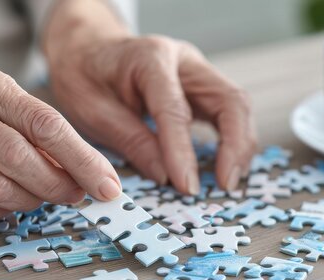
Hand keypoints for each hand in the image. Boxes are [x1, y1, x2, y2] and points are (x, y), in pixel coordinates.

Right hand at [0, 57, 120, 222]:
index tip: (107, 186)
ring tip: (38, 195)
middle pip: (20, 160)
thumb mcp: (5, 99)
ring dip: (29, 202)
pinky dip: (0, 212)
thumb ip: (41, 131)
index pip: (46, 125)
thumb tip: (86, 173)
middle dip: (57, 186)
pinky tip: (5, 200)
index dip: (82, 160)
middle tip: (74, 195)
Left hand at [44, 1, 255, 194]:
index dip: (183, 151)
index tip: (186, 186)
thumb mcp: (92, 111)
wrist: (87, 50)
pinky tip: (224, 167)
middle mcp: (183, 60)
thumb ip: (131, 141)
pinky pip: (228, 114)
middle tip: (225, 184)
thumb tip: (164, 176)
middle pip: (229, 99)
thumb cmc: (84, 75)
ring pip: (236, 107)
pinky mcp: (201, 88)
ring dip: (239, 146)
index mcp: (150, 59)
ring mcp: (197, 72)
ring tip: (227, 181)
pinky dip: (231, 141)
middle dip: (234, 146)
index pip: (176, 109)